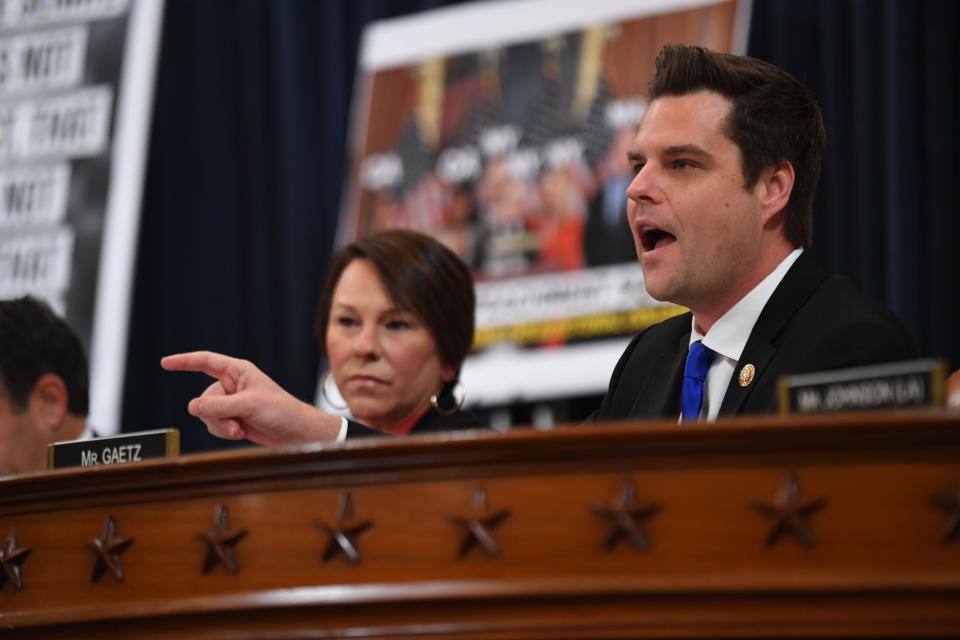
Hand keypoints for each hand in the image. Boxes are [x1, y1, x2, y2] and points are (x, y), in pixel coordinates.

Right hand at [160, 351, 341, 445]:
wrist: (295, 431)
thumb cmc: (280, 410)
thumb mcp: (248, 405)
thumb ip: (218, 405)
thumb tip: (192, 407)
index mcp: (238, 371)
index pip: (205, 362)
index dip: (184, 361)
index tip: (165, 362)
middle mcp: (232, 385)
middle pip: (204, 398)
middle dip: (216, 414)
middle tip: (237, 421)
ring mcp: (231, 403)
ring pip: (207, 415)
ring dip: (222, 425)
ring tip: (242, 427)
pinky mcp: (233, 418)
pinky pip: (215, 426)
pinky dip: (226, 432)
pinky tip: (243, 432)